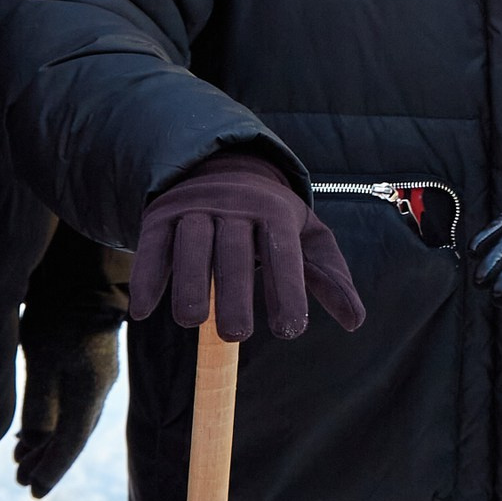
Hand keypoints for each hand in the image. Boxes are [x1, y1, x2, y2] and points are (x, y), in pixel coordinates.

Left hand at [13, 315, 118, 497]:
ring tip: (22, 460)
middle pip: (74, 436)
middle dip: (48, 461)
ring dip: (48, 445)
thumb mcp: (42, 360)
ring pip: (72, 424)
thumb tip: (30, 442)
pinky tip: (32, 432)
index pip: (71, 441)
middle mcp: (98, 390)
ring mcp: (96, 379)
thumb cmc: (59, 317)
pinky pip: (70, 408)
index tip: (33, 491)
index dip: (51, 468)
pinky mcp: (88, 369)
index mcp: (90, 391)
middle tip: (23, 481)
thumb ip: (38, 404)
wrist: (83, 279)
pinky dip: (51, 425)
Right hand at [132, 154, 364, 342]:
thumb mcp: (306, 236)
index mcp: (276, 210)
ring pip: (190, 245)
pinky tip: (145, 310)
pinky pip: (152, 245)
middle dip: (235, 292)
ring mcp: (195, 207)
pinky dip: (147, 276)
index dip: (287, 290)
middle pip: (234, 251)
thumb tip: (356, 321)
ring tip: (192, 321)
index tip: (289, 330)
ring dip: (189, 283)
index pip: (283, 252)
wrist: (223, 166)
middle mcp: (235, 204)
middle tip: (237, 334)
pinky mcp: (161, 215)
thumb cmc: (271, 218)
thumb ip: (329, 276)